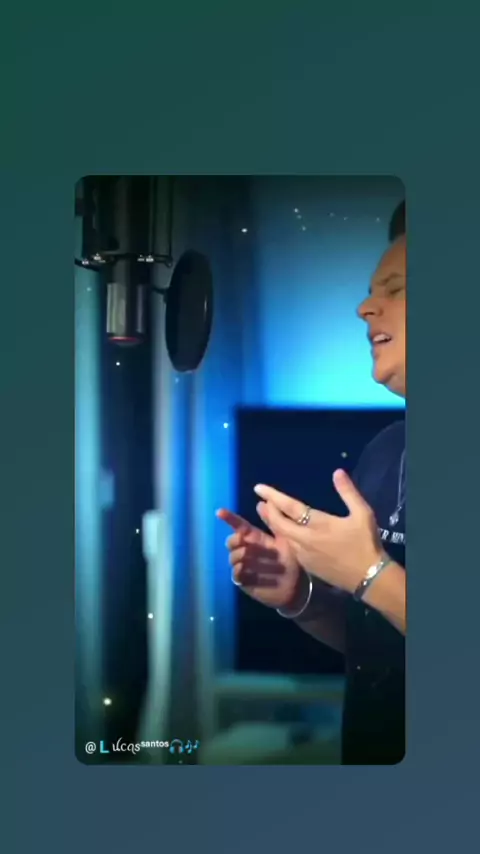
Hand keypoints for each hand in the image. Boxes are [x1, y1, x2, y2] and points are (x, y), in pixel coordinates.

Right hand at [216, 508, 306, 609]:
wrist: (297, 586)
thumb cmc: (291, 560)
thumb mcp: (284, 539)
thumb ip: (273, 522)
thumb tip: (262, 502)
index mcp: (255, 539)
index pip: (239, 526)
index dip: (229, 519)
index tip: (220, 512)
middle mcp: (247, 551)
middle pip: (231, 542)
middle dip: (234, 539)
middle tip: (242, 540)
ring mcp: (244, 566)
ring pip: (233, 557)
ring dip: (241, 555)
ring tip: (251, 556)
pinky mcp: (245, 581)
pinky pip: (236, 574)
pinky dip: (239, 571)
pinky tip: (246, 569)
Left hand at [253, 469, 384, 594]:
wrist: (368, 578)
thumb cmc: (366, 543)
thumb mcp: (362, 514)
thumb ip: (348, 492)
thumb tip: (337, 472)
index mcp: (318, 524)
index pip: (290, 507)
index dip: (273, 496)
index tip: (258, 488)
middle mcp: (306, 539)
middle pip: (279, 523)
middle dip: (268, 511)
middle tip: (261, 502)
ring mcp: (304, 555)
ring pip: (283, 537)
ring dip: (273, 524)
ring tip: (267, 514)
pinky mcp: (307, 566)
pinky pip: (290, 548)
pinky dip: (284, 537)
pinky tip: (285, 533)